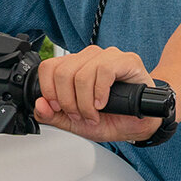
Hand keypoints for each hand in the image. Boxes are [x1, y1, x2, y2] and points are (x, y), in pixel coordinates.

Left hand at [33, 45, 160, 144]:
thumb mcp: (76, 123)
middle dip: (69, 102)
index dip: (49, 91)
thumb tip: (39, 105)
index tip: (58, 108)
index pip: (48, 67)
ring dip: (85, 101)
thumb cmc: (113, 118)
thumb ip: (54, 116)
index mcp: (74, 67)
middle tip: (79, 115)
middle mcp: (89, 58)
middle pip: (63, 72)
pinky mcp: (126, 60)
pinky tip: (102, 103)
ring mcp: (108, 57)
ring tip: (93, 113)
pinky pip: (104, 70)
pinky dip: (99, 92)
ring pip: (82, 73)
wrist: (141, 123)